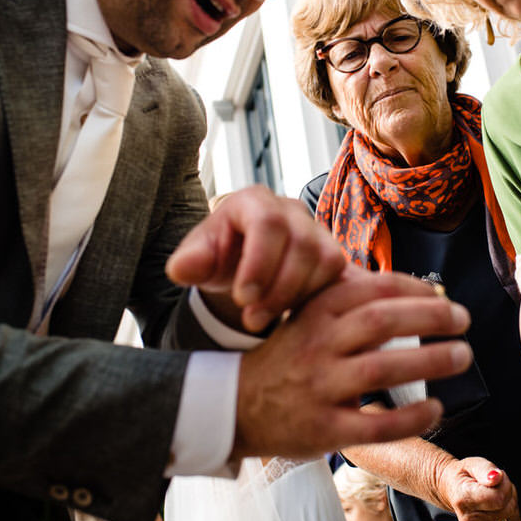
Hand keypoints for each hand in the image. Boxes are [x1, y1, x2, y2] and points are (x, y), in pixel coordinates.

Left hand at [165, 185, 346, 330]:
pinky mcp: (334, 253)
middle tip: (252, 319)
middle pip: (302, 244)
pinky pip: (340, 276)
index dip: (260, 262)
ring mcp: (318, 230)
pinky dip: (318, 298)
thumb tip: (180, 268)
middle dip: (278, 288)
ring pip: (326, 261)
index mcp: (254, 201)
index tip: (243, 298)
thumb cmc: (220, 256)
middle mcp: (292, 210)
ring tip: (266, 318)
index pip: (268, 222)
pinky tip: (292, 314)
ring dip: (297, 296)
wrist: (241, 262)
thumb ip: (190, 262)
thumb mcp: (198, 258)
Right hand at [231, 267, 472, 458]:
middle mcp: (319, 345)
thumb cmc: (287, 357)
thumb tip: (419, 294)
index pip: (373, 289)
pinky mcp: (325, 430)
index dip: (415, 288)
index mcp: (316, 312)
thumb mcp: (308, 318)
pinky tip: (436, 408)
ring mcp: (321, 388)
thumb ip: (351, 303)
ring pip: (384, 368)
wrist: (233, 405)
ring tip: (462, 355)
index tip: (443, 294)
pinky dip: (412, 416)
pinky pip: (377, 424)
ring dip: (431, 360)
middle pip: (383, 321)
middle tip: (463, 319)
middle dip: (432, 317)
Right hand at [435, 458, 520, 520]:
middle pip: (507, 509)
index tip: (498, 477)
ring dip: (510, 502)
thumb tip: (497, 478)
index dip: (505, 485)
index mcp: (464, 498)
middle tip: (497, 484)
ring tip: (496, 494)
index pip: (498, 498)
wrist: (453, 489)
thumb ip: (486, 469)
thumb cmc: (465, 475)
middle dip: (509, 492)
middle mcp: (469, 519)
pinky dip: (511, 514)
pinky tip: (498, 506)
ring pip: (512, 517)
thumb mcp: (474, 464)